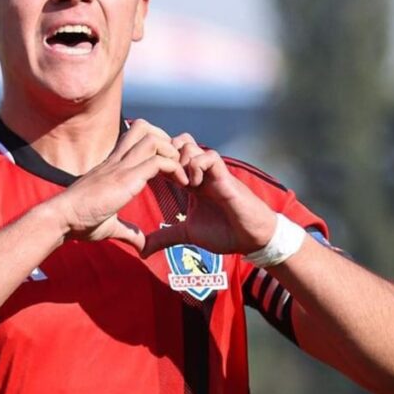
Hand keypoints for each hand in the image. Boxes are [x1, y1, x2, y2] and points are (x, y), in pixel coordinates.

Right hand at [47, 120, 187, 252]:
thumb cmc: (78, 221)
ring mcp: (121, 167)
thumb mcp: (110, 225)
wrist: (62, 218)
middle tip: (177, 163)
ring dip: (172, 152)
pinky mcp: (125, 179)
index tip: (169, 167)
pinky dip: (175, 168)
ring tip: (180, 173)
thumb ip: (129, 232)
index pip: (136, 138)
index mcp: (112, 166)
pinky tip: (182, 184)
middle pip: (144, 128)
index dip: (157, 145)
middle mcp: (117, 161)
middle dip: (166, 140)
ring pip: (152, 139)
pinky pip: (157, 162)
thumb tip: (142, 246)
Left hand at [142, 134, 277, 256]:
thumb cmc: (224, 233)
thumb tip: (142, 251)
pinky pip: (208, 156)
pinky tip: (194, 186)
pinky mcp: (225, 176)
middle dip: (163, 156)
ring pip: (188, 144)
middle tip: (161, 178)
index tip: (148, 182)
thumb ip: (165, 237)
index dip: (155, 164)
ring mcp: (211, 172)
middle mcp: (198, 172)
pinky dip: (196, 167)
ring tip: (179, 183)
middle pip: (175, 142)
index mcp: (189, 182)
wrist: (251, 237)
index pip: (167, 157)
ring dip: (178, 161)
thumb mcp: (187, 234)